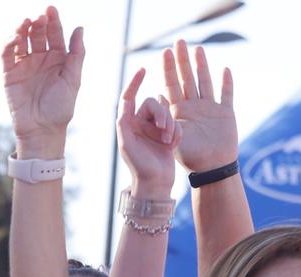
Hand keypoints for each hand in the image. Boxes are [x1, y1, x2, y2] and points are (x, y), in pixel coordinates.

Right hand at [1, 6, 84, 154]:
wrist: (42, 130)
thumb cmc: (60, 108)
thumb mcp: (73, 79)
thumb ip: (76, 54)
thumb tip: (79, 28)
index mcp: (58, 59)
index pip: (54, 34)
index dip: (53, 21)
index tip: (50, 9)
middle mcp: (40, 59)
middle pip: (37, 34)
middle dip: (37, 24)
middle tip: (38, 18)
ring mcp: (24, 66)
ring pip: (21, 41)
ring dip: (22, 30)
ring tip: (24, 24)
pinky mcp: (9, 75)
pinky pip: (7, 56)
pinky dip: (8, 45)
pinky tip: (14, 39)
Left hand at [115, 68, 178, 193]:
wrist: (155, 183)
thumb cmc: (139, 166)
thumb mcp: (127, 144)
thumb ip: (124, 122)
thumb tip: (125, 102)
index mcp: (128, 123)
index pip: (129, 98)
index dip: (135, 83)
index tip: (143, 69)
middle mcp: (140, 123)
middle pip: (154, 104)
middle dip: (161, 116)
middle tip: (163, 132)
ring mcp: (155, 128)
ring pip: (167, 112)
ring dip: (169, 125)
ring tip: (168, 142)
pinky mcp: (168, 134)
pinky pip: (176, 123)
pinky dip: (176, 132)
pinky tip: (173, 144)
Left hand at [162, 39, 236, 172]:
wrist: (208, 171)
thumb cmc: (186, 158)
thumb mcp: (168, 137)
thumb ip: (160, 118)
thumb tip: (153, 96)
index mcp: (176, 112)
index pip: (170, 86)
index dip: (168, 69)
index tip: (163, 53)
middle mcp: (192, 108)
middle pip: (186, 79)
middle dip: (182, 61)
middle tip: (179, 43)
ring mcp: (209, 109)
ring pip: (205, 82)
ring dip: (202, 66)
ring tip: (198, 49)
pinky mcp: (225, 113)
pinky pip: (227, 95)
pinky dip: (227, 83)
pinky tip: (225, 70)